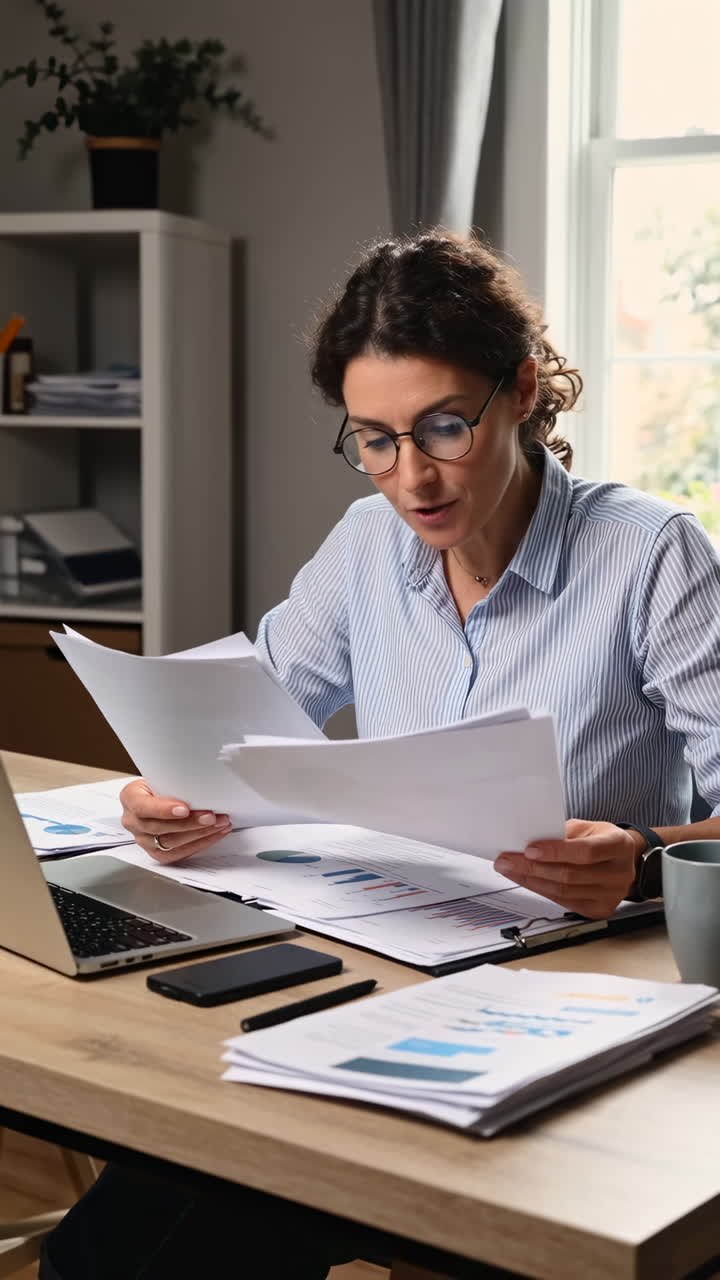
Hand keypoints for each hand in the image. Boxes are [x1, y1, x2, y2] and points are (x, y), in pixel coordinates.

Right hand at [120, 778, 231, 863]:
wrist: (156, 798)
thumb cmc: (160, 785)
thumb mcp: (160, 777)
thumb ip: (173, 781)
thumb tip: (203, 783)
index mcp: (130, 798)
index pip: (142, 806)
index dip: (163, 810)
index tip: (184, 809)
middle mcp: (133, 821)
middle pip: (159, 827)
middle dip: (189, 823)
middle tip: (210, 816)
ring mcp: (144, 840)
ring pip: (171, 843)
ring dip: (200, 833)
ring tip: (219, 823)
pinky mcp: (157, 853)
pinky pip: (180, 853)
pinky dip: (201, 843)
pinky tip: (215, 833)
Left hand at [493, 819, 641, 918]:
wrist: (623, 860)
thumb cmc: (601, 840)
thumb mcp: (587, 827)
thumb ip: (563, 833)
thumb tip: (529, 839)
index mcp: (619, 845)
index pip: (586, 852)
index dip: (556, 851)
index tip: (529, 849)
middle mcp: (619, 873)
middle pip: (570, 875)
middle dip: (532, 868)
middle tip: (507, 860)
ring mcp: (611, 895)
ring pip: (563, 892)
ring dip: (531, 881)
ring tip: (509, 870)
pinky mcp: (599, 910)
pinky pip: (564, 902)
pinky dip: (541, 890)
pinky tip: (526, 881)